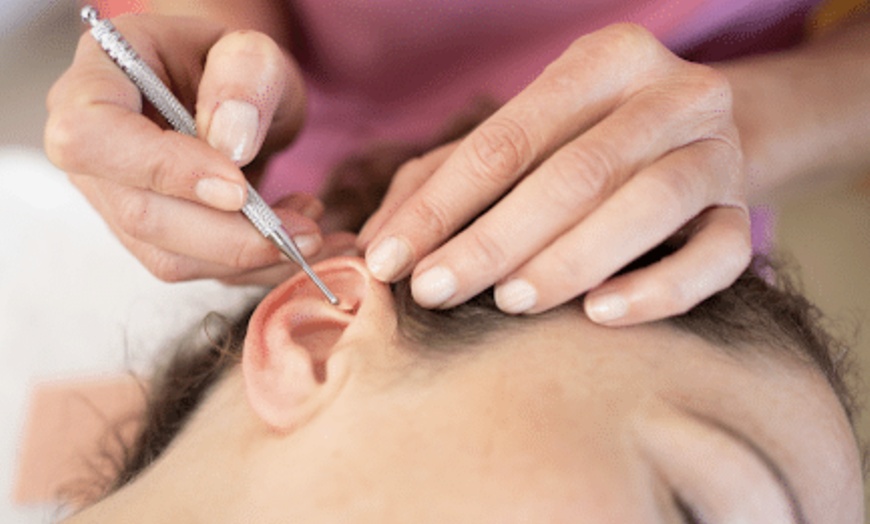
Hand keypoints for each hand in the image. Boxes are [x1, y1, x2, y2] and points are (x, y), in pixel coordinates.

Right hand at [45, 14, 315, 283]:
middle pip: (140, 215)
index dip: (163, 170)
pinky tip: (298, 239)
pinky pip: (201, 271)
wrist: (233, 98)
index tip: (239, 188)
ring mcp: (118, 204)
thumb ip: (244, 76)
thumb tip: (231, 143)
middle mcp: (93, 154)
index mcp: (96, 82)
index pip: (92, 138)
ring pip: (171, 258)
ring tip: (310, 226)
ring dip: (252, 255)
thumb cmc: (233, 68)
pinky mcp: (155, 241)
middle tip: (304, 229)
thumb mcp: (252, 50)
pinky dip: (258, 265)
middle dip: (231, 235)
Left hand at [358, 23, 750, 325]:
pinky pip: (717, 256)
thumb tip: (376, 243)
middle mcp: (672, 95)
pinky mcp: (744, 214)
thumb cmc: (578, 148)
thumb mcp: (510, 145)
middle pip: (577, 171)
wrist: (690, 146)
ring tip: (510, 303)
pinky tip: (599, 315)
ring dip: (571, 260)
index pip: (508, 138)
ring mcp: (716, 154)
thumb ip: (439, 182)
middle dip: (495, 239)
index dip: (443, 204)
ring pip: (649, 205)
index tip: (390, 260)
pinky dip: (658, 288)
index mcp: (605, 61)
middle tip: (436, 292)